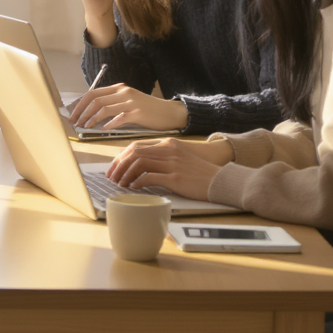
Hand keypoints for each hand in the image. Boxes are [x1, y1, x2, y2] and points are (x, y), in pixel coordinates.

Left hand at [69, 84, 187, 130]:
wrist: (169, 112)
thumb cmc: (148, 109)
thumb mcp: (129, 101)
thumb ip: (113, 103)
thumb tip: (92, 113)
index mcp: (119, 88)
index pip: (93, 93)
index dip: (80, 104)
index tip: (73, 115)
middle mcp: (123, 92)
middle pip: (95, 100)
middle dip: (82, 112)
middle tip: (75, 122)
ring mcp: (130, 102)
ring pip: (104, 108)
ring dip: (91, 119)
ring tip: (85, 127)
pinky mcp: (138, 113)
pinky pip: (119, 118)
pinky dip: (108, 124)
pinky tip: (103, 130)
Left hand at [106, 138, 234, 200]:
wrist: (220, 180)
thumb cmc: (199, 173)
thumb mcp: (180, 159)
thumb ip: (162, 158)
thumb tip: (140, 167)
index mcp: (168, 144)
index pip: (137, 145)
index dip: (122, 156)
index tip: (114, 166)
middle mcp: (168, 150)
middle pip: (134, 153)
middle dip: (119, 165)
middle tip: (112, 176)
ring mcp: (172, 163)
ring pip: (139, 163)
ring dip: (125, 174)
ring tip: (120, 183)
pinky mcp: (175, 177)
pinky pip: (149, 177)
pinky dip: (137, 182)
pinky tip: (133, 188)